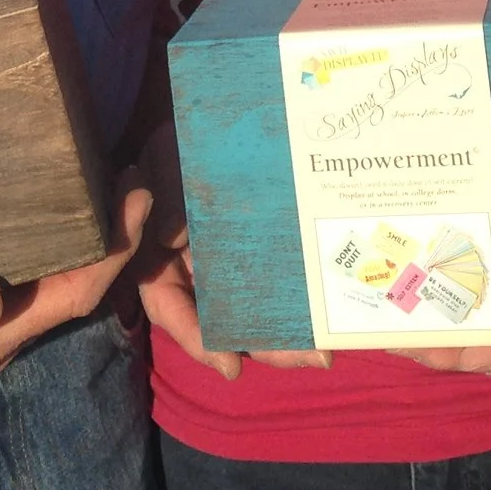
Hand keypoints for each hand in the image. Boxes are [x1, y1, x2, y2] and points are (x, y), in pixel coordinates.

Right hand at [0, 184, 149, 461]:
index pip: (71, 294)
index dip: (113, 250)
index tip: (138, 195)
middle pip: (65, 280)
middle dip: (100, 229)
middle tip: (116, 163)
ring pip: (35, 276)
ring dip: (62, 230)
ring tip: (74, 168)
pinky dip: (13, 235)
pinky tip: (3, 200)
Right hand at [128, 124, 329, 379]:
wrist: (211, 124)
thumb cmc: (178, 143)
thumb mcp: (164, 159)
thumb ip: (166, 190)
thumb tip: (172, 236)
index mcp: (160, 258)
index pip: (170, 307)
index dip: (197, 339)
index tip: (231, 365)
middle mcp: (195, 270)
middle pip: (224, 319)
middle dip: (266, 344)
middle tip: (312, 357)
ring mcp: (230, 263)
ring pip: (256, 306)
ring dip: (289, 330)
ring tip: (327, 347)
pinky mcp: (262, 250)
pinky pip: (279, 278)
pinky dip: (299, 295)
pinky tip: (330, 303)